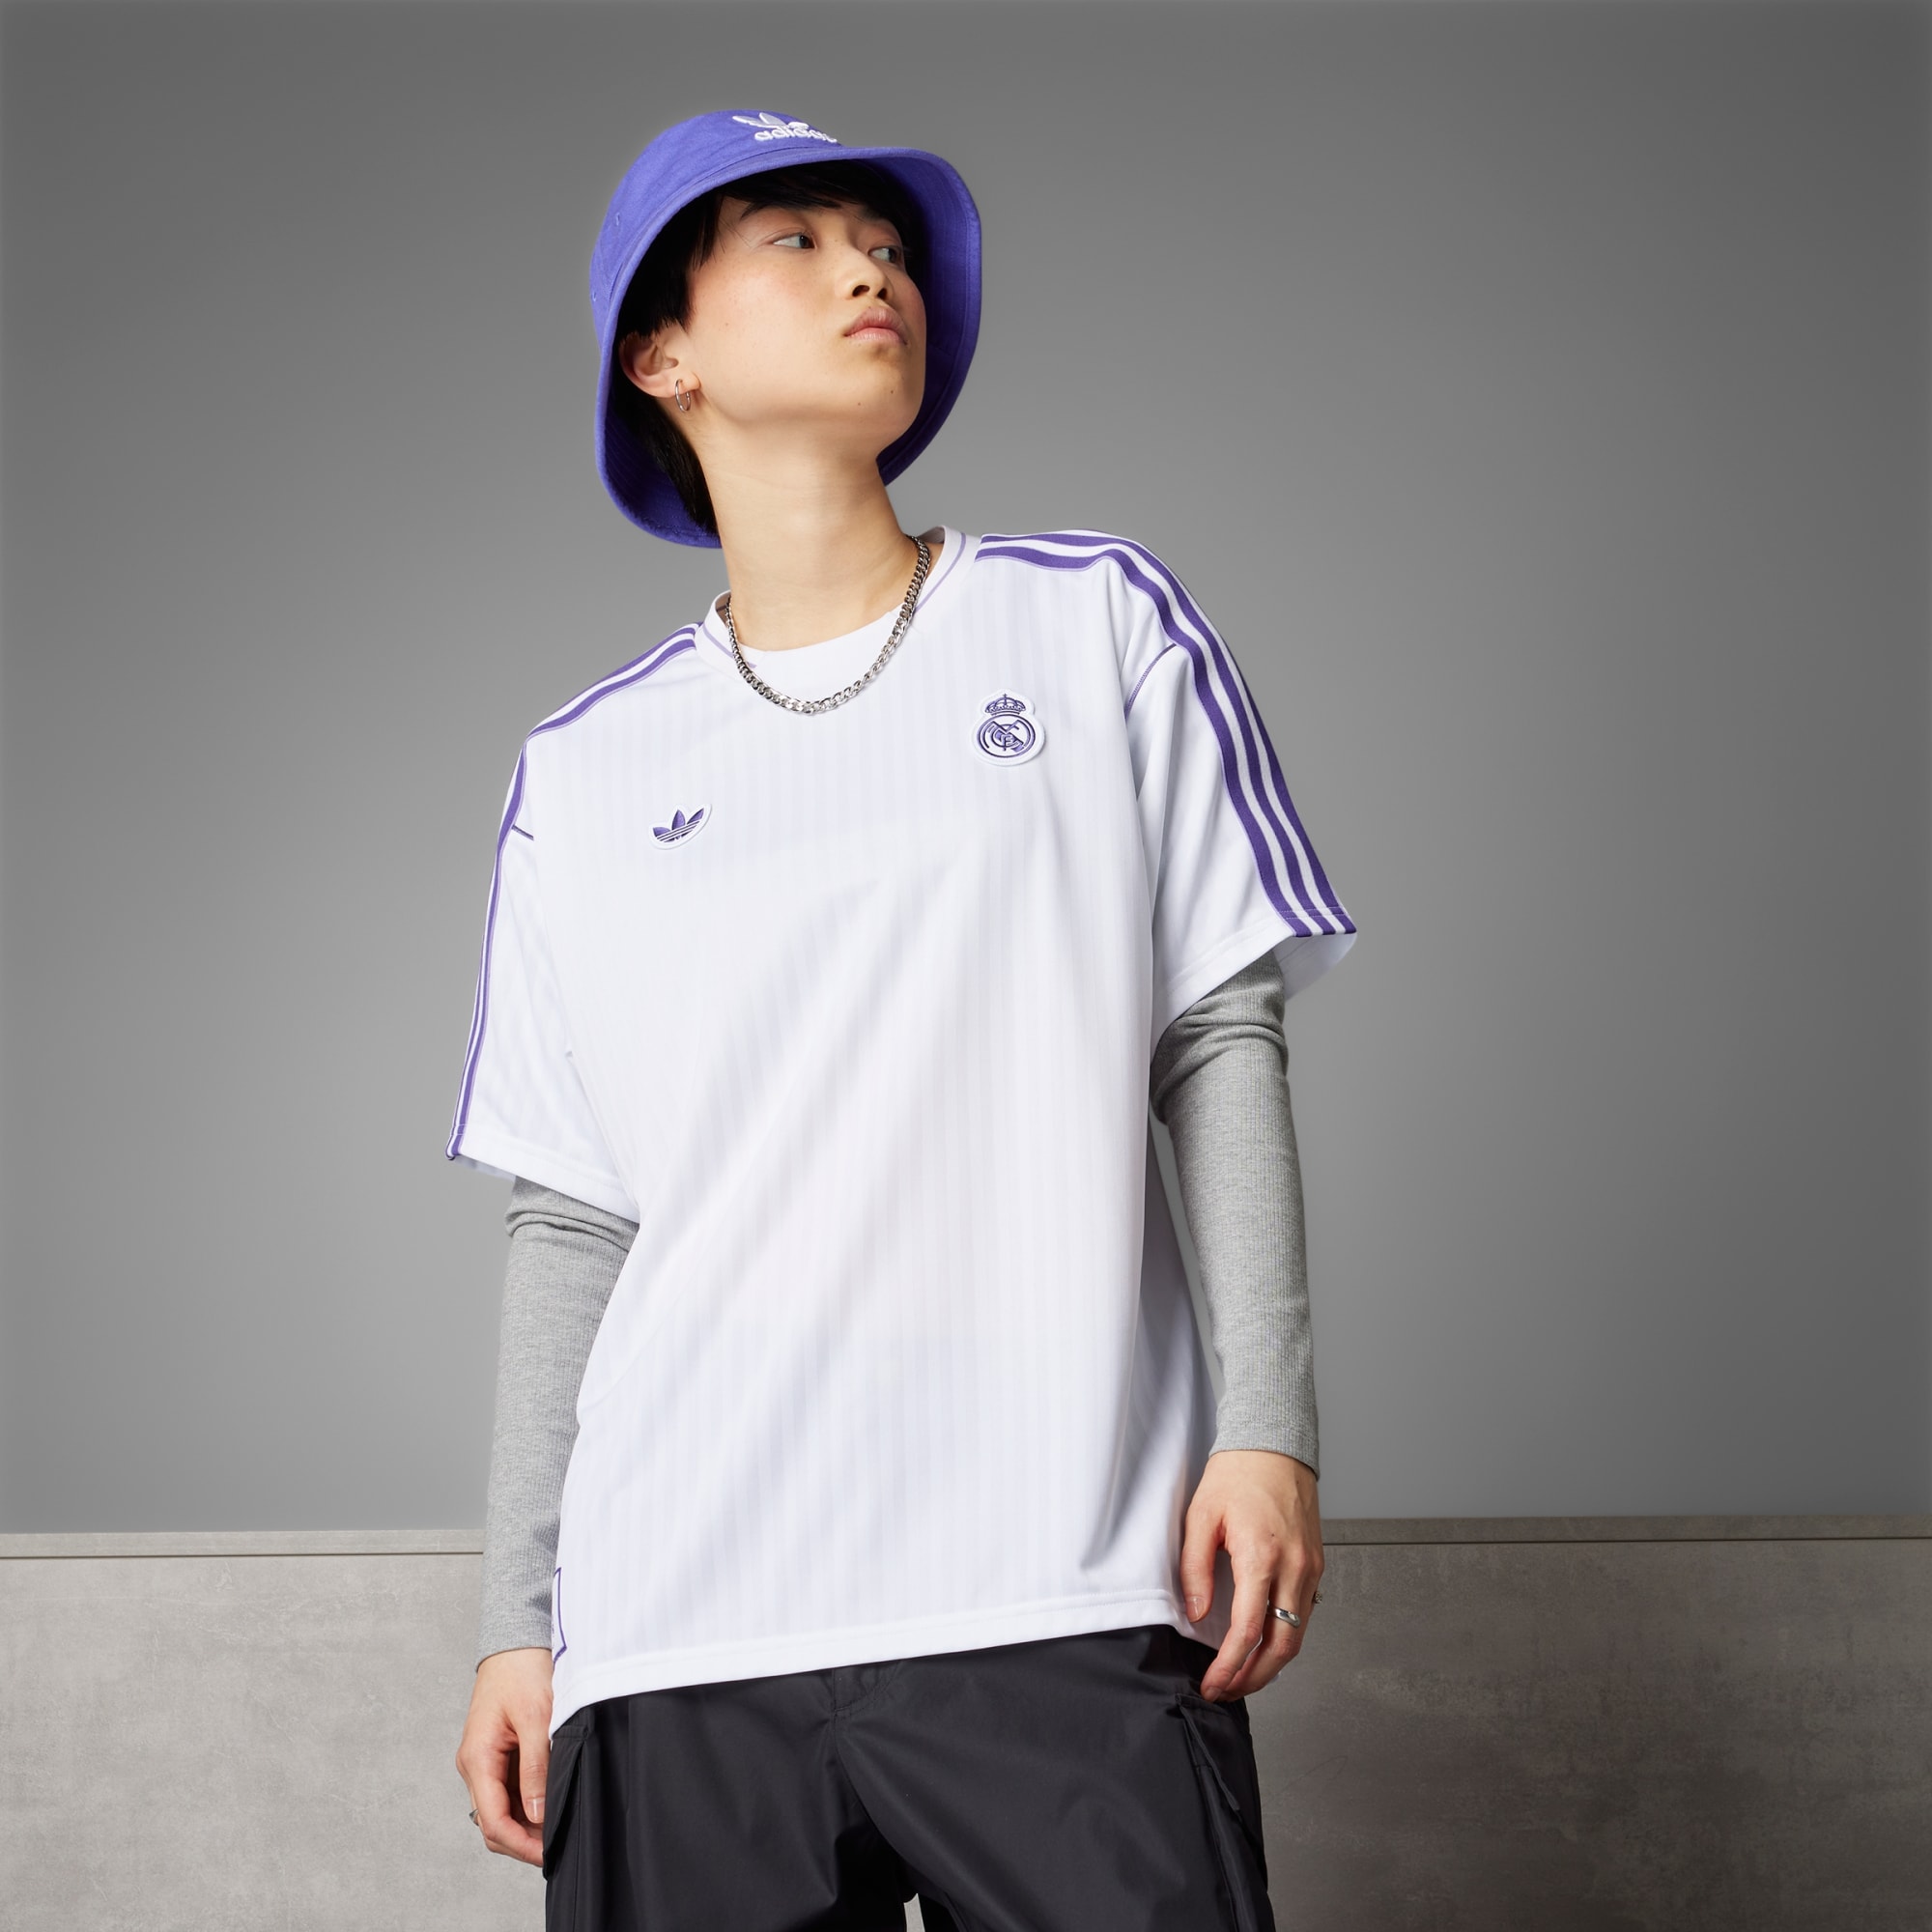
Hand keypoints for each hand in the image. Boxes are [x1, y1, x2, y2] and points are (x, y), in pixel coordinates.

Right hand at [455, 1646, 554, 1864]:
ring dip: (525, 1824)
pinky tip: (549, 1805)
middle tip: (558, 1848)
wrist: (515, 1641)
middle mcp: (474, 1765)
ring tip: (558, 1829)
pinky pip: (507, 1791)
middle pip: (492, 1822)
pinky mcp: (496, 1755)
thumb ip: (535, 1766)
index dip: (520, 1844)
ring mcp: (484, 1761)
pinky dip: (526, 1804)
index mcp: (477, 1759)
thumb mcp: (535, 1716)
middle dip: (522, 1841)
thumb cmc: (522, 1671)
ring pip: (500, 1809)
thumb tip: (536, 1814)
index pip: (492, 1821)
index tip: (548, 1854)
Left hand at [1179, 1448, 1322, 1701]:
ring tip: (1241, 1675)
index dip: (1229, 1667)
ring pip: (1298, 1634)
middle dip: (1254, 1678)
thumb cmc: (1236, 1474)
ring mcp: (1310, 1567)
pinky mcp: (1315, 1563)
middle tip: (1226, 1691)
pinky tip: (1262, 1642)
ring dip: (1271, 1663)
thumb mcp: (1201, 1516)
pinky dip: (1284, 1636)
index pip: (1248, 1631)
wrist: (1275, 1443)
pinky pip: (1304, 1612)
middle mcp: (1294, 1567)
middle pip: (1282, 1646)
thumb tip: (1198, 1616)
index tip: (1212, 1684)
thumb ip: (1196, 1569)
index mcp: (1262, 1556)